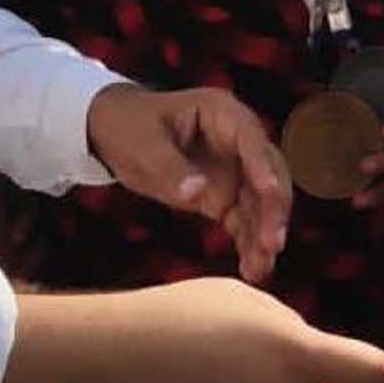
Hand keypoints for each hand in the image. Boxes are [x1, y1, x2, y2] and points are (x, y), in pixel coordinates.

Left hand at [87, 84, 290, 281]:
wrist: (111, 133)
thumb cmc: (128, 126)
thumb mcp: (141, 143)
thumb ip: (169, 166)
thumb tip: (198, 192)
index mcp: (221, 113)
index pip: (251, 139)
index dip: (263, 166)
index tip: (269, 193)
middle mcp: (236, 141)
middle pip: (268, 173)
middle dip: (272, 208)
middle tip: (270, 242)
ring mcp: (233, 169)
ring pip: (261, 203)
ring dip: (264, 233)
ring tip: (260, 267)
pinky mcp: (223, 195)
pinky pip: (244, 220)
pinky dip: (249, 243)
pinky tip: (252, 268)